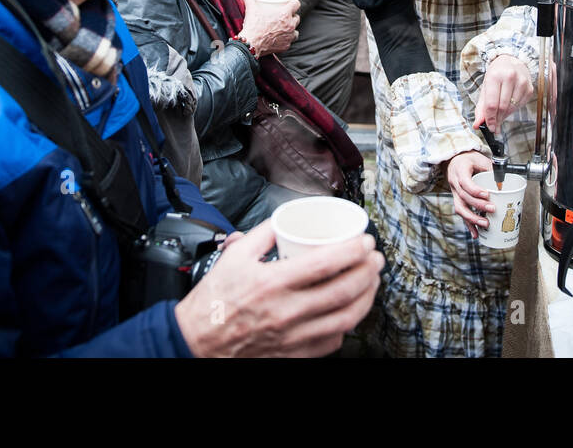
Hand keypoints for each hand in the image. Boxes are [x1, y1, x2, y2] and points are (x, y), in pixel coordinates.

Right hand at [174, 220, 382, 357]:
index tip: (365, 241)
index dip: (353, 250)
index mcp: (272, 283)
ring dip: (367, 297)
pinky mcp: (294, 354)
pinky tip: (350, 309)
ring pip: (346, 318)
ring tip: (372, 281)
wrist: (197, 342)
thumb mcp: (234, 256)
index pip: (325, 264)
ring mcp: (293, 336)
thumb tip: (287, 219)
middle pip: (343, 290)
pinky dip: (347, 323)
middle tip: (375, 258)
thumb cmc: (214, 301)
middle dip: (368, 271)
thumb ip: (263, 233)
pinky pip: (332, 340)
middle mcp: (286, 312)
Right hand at [237, 0, 299, 55]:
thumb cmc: (253, 27)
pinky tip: (282, 38)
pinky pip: (290, 41)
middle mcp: (290, 25)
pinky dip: (287, 39)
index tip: (290, 3)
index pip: (296, 4)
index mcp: (284, 14)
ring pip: (296, 31)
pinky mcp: (286, 46)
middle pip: (297, 18)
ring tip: (286, 28)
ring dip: (292, 29)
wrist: (251, 44)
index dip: (293, 2)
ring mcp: (289, 36)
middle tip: (286, 16)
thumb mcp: (251, 10)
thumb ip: (250, 2)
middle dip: (292, 16)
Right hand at [446, 150, 494, 238]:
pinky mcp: (457, 200)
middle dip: (478, 205)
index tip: (487, 195)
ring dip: (472, 218)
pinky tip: (476, 233)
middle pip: (464, 197)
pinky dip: (469, 225)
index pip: (465, 182)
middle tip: (492, 209)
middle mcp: (455, 183)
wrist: (455, 160)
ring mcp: (455, 193)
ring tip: (485, 224)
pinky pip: (462, 213)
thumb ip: (491, 169)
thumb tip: (505, 180)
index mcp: (460, 170)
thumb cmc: (468, 159)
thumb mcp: (480, 159)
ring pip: (460, 208)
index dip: (475, 190)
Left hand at [472, 55, 532, 133]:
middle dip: (497, 119)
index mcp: (495, 76)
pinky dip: (513, 110)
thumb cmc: (496, 74)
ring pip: (512, 108)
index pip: (492, 104)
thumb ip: (481, 107)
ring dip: (505, 116)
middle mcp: (509, 77)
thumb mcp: (485, 87)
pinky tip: (508, 107)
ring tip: (500, 115)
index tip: (490, 127)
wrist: (511, 61)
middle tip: (494, 126)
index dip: (490, 119)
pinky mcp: (529, 88)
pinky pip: (520, 106)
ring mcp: (521, 82)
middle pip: (502, 107)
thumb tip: (478, 124)